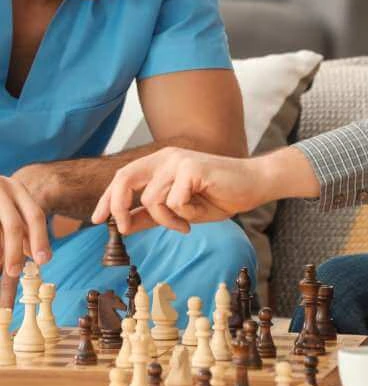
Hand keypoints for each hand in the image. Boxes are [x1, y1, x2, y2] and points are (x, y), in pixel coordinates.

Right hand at [0, 173, 50, 277]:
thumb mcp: (11, 207)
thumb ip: (24, 228)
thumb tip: (37, 254)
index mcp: (17, 189)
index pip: (35, 216)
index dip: (41, 240)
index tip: (44, 261)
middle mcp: (2, 189)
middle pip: (13, 226)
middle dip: (15, 252)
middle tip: (15, 272)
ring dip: (0, 254)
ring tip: (0, 266)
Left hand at [91, 147, 268, 234]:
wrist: (252, 186)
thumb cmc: (217, 196)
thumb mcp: (178, 211)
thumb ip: (151, 215)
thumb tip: (123, 225)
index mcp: (160, 163)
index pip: (122, 176)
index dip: (107, 198)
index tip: (97, 220)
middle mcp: (166, 157)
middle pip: (125, 179)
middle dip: (118, 207)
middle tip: (123, 229)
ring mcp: (178, 160)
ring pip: (152, 200)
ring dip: (167, 220)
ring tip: (186, 223)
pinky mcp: (192, 169)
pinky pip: (174, 202)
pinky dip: (184, 215)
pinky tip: (199, 212)